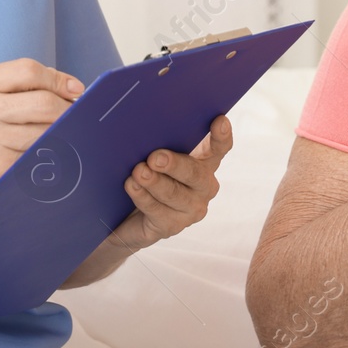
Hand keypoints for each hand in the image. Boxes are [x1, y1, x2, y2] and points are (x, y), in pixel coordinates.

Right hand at [0, 58, 84, 214]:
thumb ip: (18, 89)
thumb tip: (69, 87)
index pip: (28, 70)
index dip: (58, 79)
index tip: (74, 90)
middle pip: (44, 102)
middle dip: (68, 110)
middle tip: (76, 117)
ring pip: (47, 131)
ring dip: (63, 136)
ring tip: (62, 139)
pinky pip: (41, 155)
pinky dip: (51, 157)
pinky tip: (47, 158)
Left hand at [106, 115, 232, 252]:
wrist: (125, 217)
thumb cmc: (146, 176)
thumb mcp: (155, 157)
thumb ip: (160, 143)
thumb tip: (149, 126)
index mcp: (204, 163)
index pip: (219, 148)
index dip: (221, 136)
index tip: (219, 120)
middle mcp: (203, 186)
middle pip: (195, 173)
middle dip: (175, 164)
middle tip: (155, 157)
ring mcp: (190, 209)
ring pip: (175, 194)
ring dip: (155, 182)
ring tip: (138, 172)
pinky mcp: (172, 226)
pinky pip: (157, 210)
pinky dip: (143, 196)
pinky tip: (132, 186)